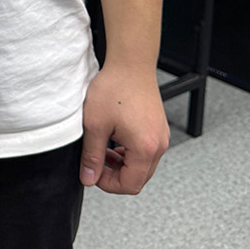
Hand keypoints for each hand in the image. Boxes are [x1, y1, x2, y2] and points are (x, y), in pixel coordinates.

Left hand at [80, 63, 169, 193]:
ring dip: (121, 163)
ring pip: (142, 165)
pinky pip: (145, 151)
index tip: (92, 173)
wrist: (130, 63)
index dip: (107, 184)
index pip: (130, 185)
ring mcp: (161, 136)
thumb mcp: (95, 125)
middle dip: (114, 174)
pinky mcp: (158, 128)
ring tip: (101, 148)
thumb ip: (91, 156)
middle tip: (94, 161)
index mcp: (145, 148)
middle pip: (138, 177)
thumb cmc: (115, 87)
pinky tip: (112, 139)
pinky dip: (128, 152)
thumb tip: (88, 177)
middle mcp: (159, 145)